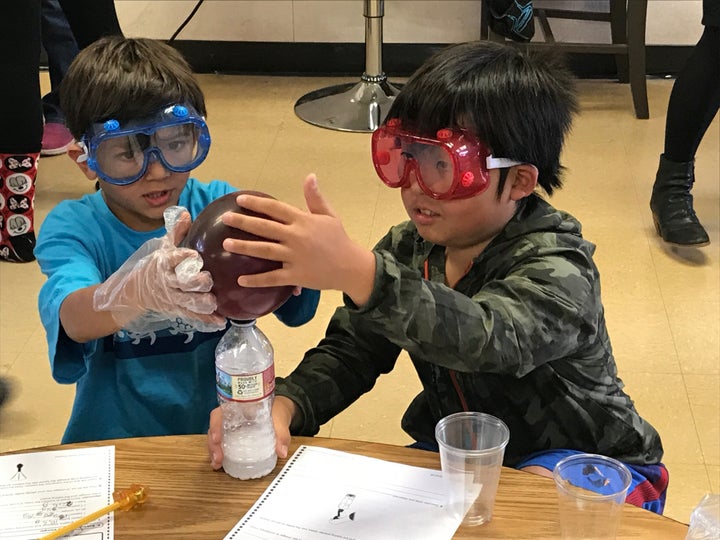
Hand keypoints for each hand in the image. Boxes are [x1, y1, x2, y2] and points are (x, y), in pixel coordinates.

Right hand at [93, 206, 225, 331]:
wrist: (134, 292)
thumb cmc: (156, 266)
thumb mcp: (163, 247)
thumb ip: (175, 232)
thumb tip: (185, 213)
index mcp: (164, 263)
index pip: (172, 258)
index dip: (182, 257)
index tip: (194, 254)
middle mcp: (168, 281)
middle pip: (182, 283)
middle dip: (195, 282)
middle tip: (208, 280)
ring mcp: (173, 298)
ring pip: (188, 302)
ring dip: (201, 303)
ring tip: (213, 302)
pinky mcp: (178, 310)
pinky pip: (193, 315)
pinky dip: (207, 319)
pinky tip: (221, 321)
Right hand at [208, 397, 295, 469]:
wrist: (281, 411)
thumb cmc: (278, 410)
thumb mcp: (280, 419)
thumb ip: (282, 434)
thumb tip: (281, 451)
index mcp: (239, 407)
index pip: (220, 413)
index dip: (215, 425)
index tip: (217, 439)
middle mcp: (231, 416)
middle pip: (214, 428)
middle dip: (212, 444)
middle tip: (218, 458)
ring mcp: (231, 427)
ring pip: (215, 437)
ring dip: (213, 450)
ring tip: (217, 464)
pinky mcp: (234, 436)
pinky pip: (222, 443)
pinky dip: (219, 453)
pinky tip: (219, 464)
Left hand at [221, 174, 375, 304]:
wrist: (351, 267)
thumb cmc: (338, 240)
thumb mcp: (328, 215)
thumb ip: (315, 198)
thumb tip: (310, 176)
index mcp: (303, 220)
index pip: (275, 208)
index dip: (257, 203)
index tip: (240, 200)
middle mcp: (296, 237)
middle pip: (265, 228)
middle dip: (243, 222)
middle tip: (225, 219)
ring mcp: (295, 257)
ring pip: (264, 251)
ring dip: (244, 247)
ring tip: (226, 244)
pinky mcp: (296, 275)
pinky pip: (272, 278)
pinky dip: (256, 279)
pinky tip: (241, 279)